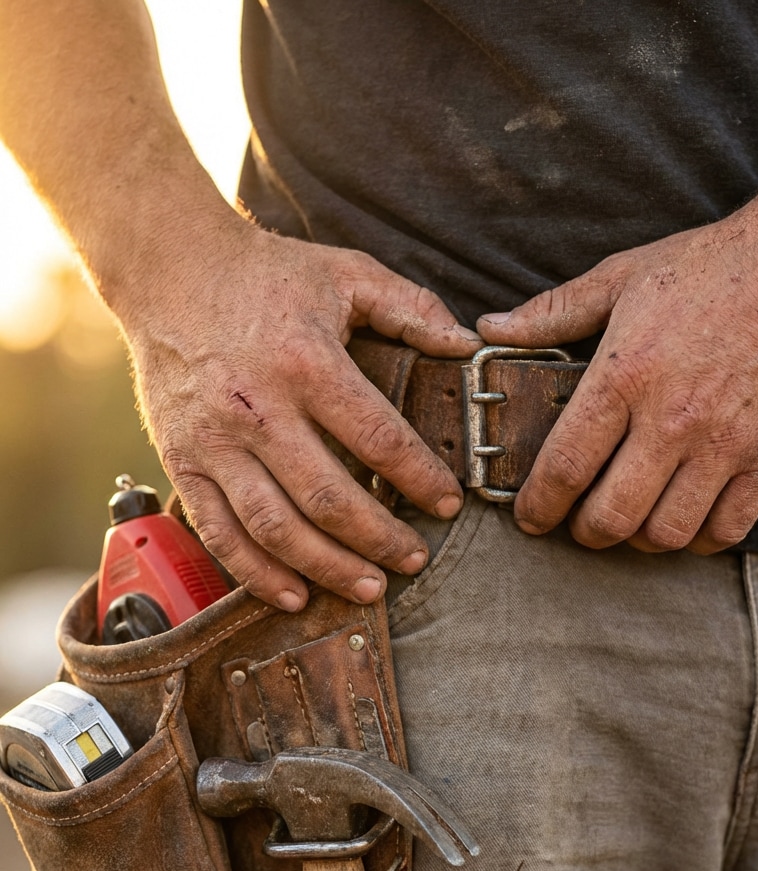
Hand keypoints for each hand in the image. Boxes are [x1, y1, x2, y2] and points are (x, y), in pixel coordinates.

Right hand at [129, 220, 481, 609]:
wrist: (168, 269)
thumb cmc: (267, 274)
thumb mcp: (346, 273)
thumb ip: (412, 307)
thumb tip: (468, 346)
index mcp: (306, 362)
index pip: (379, 439)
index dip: (421, 479)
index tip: (449, 503)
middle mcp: (257, 408)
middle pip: (328, 499)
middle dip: (380, 540)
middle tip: (414, 559)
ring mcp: (214, 442)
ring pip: (275, 528)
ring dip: (327, 568)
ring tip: (370, 588)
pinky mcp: (182, 461)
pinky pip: (219, 533)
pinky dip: (255, 573)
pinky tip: (294, 593)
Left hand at [476, 206, 757, 553]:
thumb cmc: (708, 267)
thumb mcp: (620, 277)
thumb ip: (552, 313)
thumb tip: (490, 328)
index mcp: (625, 376)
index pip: (566, 466)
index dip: (539, 506)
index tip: (530, 518)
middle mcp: (672, 418)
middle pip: (612, 516)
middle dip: (586, 533)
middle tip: (581, 525)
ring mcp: (724, 442)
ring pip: (667, 533)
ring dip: (640, 540)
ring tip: (633, 523)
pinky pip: (727, 529)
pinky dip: (700, 540)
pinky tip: (686, 522)